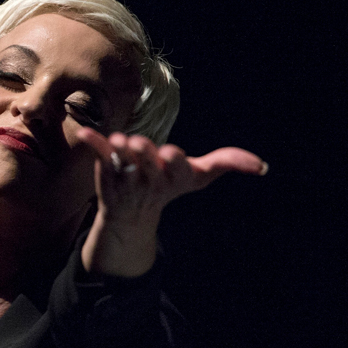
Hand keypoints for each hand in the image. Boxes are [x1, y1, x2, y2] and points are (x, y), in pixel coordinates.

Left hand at [75, 128, 267, 276]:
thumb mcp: (200, 175)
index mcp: (173, 179)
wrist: (130, 214)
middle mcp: (149, 179)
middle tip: (140, 144)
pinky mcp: (106, 168)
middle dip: (145, 155)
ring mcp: (125, 175)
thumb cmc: (170, 185)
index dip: (173, 162)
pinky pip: (99, 154)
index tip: (171, 153)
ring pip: (122, 161)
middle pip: (148, 165)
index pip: (176, 171)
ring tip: (119, 141)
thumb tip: (261, 166)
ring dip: (119, 151)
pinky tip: (85, 133)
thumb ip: (228, 163)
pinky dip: (93, 143)